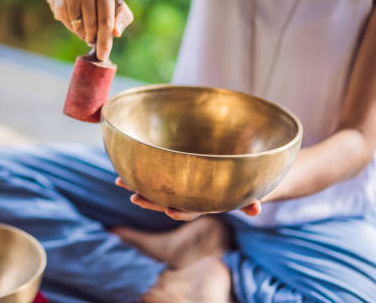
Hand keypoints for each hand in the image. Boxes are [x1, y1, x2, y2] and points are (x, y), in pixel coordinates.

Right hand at [42, 0, 133, 59]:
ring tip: (85, 28)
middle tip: (93, 42)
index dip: (106, 40)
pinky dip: (72, 27)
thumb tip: (117, 33)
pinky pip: (68, 23)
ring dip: (82, 34)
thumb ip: (120, 15)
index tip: (104, 55)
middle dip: (93, 39)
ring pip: (79, 26)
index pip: (107, 19)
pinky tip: (74, 19)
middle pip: (92, 25)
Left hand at [115, 177, 261, 220]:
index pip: (191, 210)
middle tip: (133, 199)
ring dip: (137, 185)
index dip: (181, 212)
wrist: (239, 173)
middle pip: (167, 200)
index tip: (169, 211)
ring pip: (156, 186)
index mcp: (205, 202)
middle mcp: (189, 195)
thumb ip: (250, 200)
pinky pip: (154, 169)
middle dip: (149, 200)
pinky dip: (138, 166)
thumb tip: (257, 209)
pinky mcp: (173, 169)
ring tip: (118, 181)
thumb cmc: (244, 183)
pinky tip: (122, 163)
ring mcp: (180, 183)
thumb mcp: (249, 191)